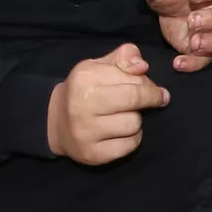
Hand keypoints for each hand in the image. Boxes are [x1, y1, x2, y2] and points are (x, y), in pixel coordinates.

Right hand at [45, 44, 165, 164]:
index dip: (150, 85)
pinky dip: (132, 139)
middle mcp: (82, 104)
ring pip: (134, 124)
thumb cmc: (85, 91)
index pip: (133, 80)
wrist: (55, 123)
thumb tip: (143, 66)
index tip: (155, 89)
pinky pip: (130, 145)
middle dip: (151, 99)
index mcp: (85, 77)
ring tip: (124, 116)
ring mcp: (86, 132)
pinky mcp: (93, 154)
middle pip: (134, 100)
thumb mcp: (99, 66)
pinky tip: (120, 133)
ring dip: (136, 120)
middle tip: (155, 100)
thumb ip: (124, 58)